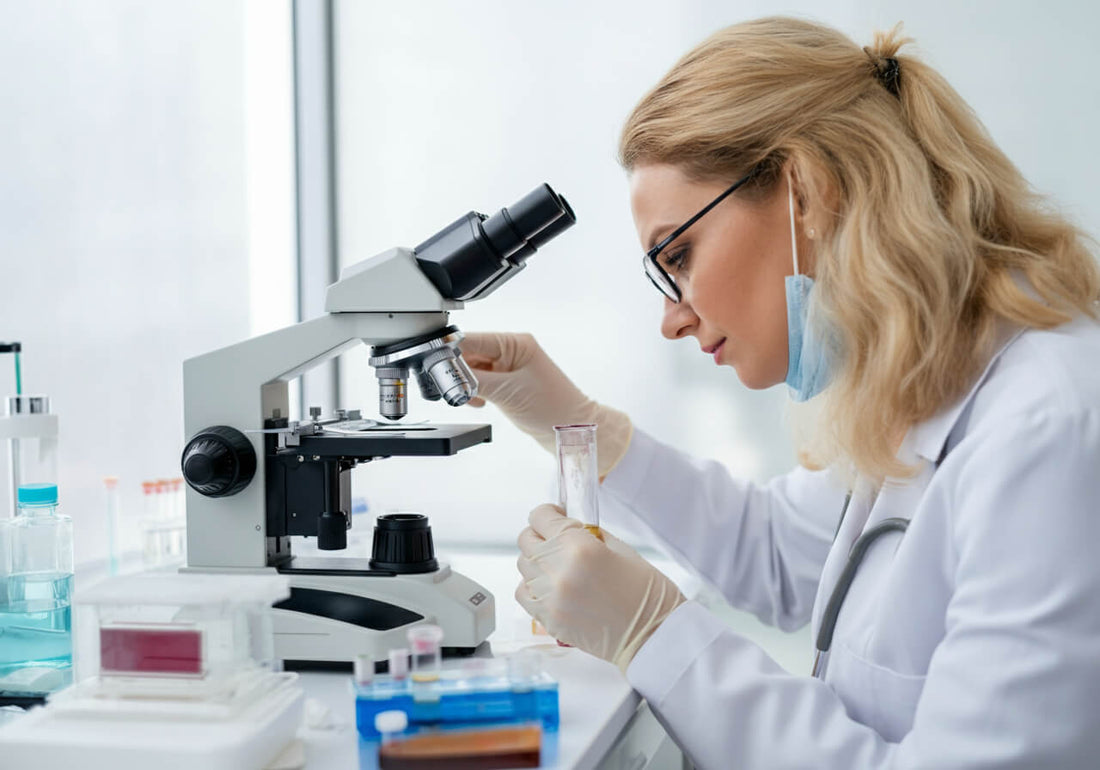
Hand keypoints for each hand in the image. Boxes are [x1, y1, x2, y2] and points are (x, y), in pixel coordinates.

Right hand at [460, 332, 631, 477]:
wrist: (572, 432)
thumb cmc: (553, 409)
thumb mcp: (507, 392)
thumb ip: (473, 380)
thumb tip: (447, 372)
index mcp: (515, 343)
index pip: (471, 340)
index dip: (450, 352)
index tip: (433, 365)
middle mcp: (512, 351)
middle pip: (469, 354)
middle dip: (458, 372)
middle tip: (453, 389)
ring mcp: (510, 368)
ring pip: (473, 370)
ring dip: (466, 385)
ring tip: (473, 399)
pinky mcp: (509, 384)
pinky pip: (481, 383)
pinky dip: (475, 393)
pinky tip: (479, 402)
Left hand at [515, 504, 684, 672]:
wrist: (653, 636)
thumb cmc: (646, 593)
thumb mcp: (621, 549)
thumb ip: (588, 535)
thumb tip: (566, 527)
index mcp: (579, 547)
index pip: (540, 517)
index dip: (548, 513)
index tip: (556, 516)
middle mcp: (558, 570)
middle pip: (527, 540)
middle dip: (540, 535)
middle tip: (557, 540)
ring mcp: (550, 597)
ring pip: (523, 565)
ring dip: (537, 560)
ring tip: (558, 565)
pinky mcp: (547, 619)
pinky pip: (523, 592)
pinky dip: (533, 585)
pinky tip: (552, 586)